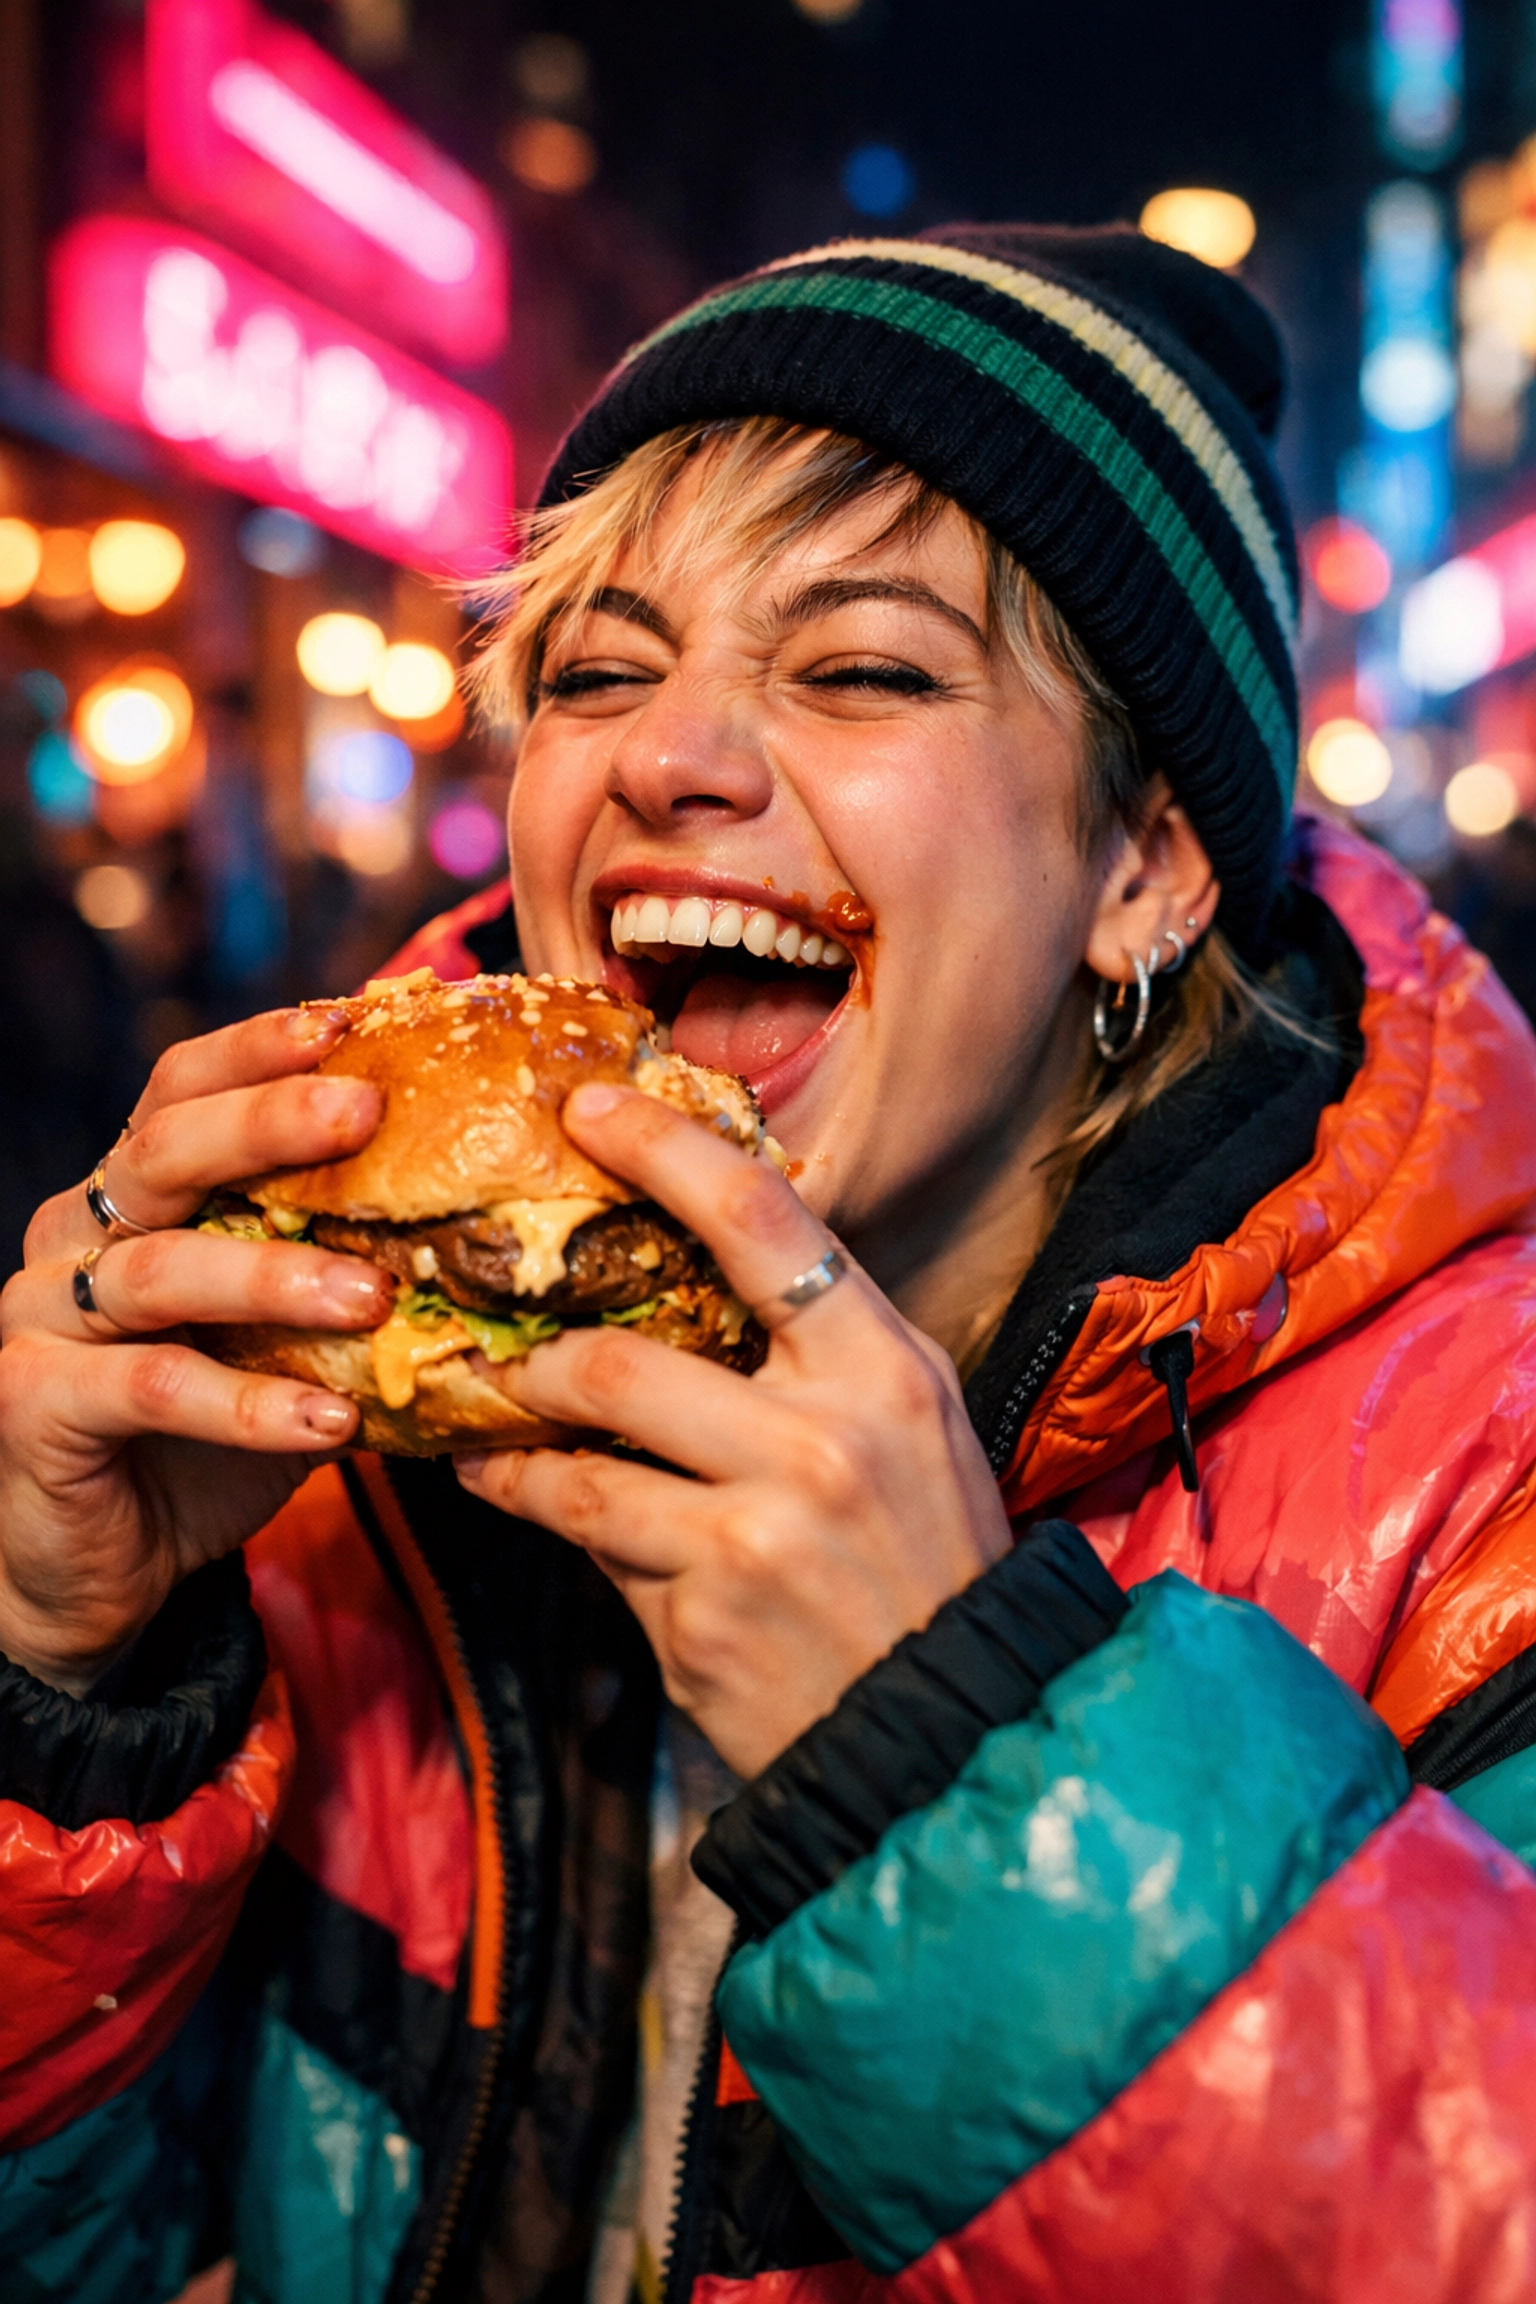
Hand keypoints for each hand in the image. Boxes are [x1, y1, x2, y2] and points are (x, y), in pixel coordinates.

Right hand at [0, 1009, 392, 1694]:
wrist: (108, 1564)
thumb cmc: (212, 1432)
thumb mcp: (289, 1336)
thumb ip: (350, 1268)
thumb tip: (503, 1222)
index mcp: (133, 1195)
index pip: (182, 1088)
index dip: (257, 1048)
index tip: (350, 1018)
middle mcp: (77, 1235)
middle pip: (165, 1151)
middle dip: (267, 1121)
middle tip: (364, 1112)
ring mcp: (47, 1316)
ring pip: (161, 1268)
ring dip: (275, 1276)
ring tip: (375, 1295)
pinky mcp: (38, 1404)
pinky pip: (152, 1389)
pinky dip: (246, 1404)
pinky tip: (328, 1422)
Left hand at [456, 1083, 1011, 1777]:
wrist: (953, 1734)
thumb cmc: (925, 1561)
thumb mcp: (907, 1428)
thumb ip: (815, 1351)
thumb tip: (690, 1271)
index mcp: (884, 1368)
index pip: (765, 1220)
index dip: (665, 1150)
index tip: (588, 1108)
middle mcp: (825, 1440)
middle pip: (622, 1358)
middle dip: (537, 1358)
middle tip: (497, 1348)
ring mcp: (759, 1533)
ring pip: (581, 1462)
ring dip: (512, 1449)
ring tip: (486, 1439)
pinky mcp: (702, 1619)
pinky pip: (595, 1548)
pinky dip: (555, 1525)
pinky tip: (534, 1512)